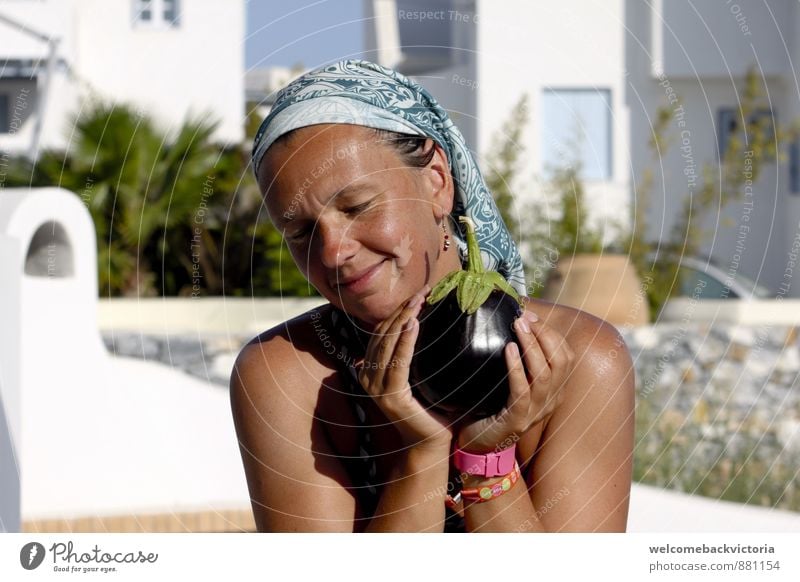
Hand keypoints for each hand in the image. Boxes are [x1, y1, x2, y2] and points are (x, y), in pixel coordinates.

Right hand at [357, 286, 453, 451]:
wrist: (430, 442)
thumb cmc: (429, 408)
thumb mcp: (417, 376)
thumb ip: (410, 355)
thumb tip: (422, 324)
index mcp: (371, 369)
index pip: (382, 332)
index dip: (397, 310)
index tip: (418, 294)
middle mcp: (368, 376)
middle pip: (384, 334)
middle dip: (403, 310)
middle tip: (423, 292)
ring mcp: (377, 388)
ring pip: (388, 344)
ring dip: (404, 319)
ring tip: (419, 301)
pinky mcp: (391, 396)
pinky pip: (398, 362)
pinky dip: (406, 341)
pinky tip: (414, 324)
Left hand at [456, 307, 574, 452]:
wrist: (478, 445)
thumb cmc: (491, 407)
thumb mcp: (510, 380)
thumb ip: (517, 357)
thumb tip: (512, 319)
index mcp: (553, 390)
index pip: (566, 356)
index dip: (551, 333)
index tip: (531, 315)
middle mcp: (550, 401)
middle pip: (560, 361)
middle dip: (544, 334)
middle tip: (523, 317)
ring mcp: (535, 413)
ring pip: (545, 374)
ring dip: (532, 345)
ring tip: (517, 326)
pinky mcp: (517, 421)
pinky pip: (522, 391)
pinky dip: (516, 367)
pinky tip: (508, 349)